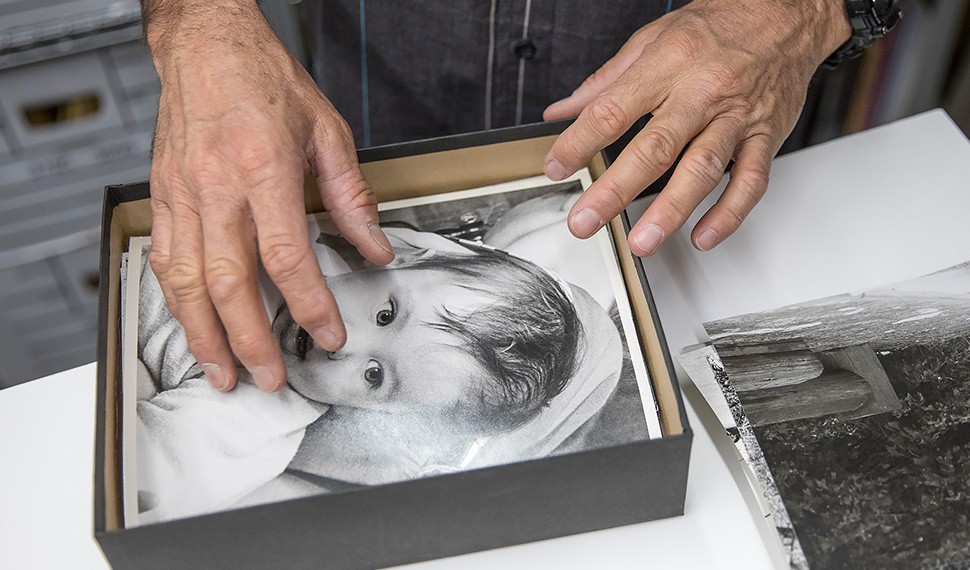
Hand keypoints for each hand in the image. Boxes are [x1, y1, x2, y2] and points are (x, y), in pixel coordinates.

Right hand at [144, 1, 393, 391]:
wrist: (208, 46)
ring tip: (223, 372)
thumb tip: (375, 247)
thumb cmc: (264, 82)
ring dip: (205, 336)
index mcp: (264, 170)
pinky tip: (191, 326)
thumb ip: (352, 197)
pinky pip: (164, 259)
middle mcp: (218, 188)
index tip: (326, 334)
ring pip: (187, 282)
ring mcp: (183, 195)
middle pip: (230, 283)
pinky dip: (176, 301)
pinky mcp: (162, 196)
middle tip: (268, 378)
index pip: (288, 256)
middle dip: (250, 340)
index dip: (309, 304)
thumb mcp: (327, 131)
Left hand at [543, 0, 850, 255]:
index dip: (579, 142)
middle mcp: (702, 92)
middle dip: (615, 190)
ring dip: (670, 211)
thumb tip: (562, 111)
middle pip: (655, 148)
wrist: (787, 12)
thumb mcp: (653, 38)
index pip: (613, 110)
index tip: (556, 168)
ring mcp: (737, 117)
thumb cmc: (720, 23)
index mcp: (668, 65)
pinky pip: (751, 181)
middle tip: (586, 221)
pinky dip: (729, 213)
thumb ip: (604, 81)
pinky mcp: (766, 136)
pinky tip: (704, 236)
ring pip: (702, 169)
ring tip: (642, 241)